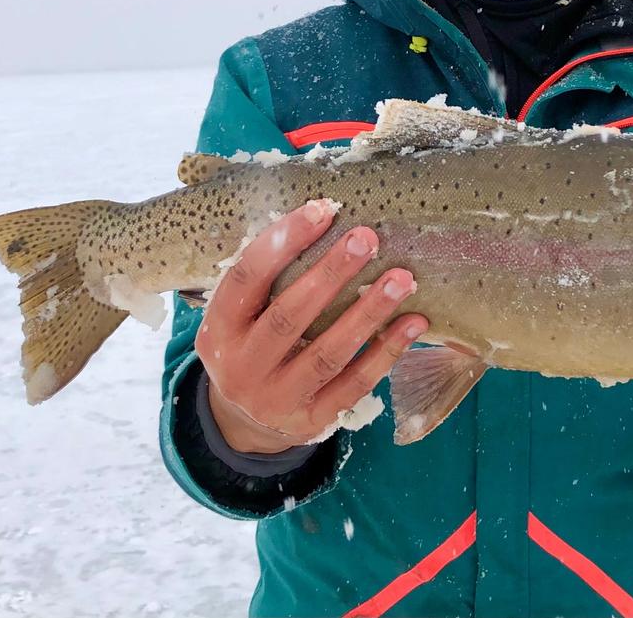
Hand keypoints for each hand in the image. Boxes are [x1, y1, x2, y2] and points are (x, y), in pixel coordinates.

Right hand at [194, 198, 427, 452]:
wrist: (244, 423)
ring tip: (402, 278)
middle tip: (367, 238)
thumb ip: (267, 276)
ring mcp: (277, 399)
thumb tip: (322, 213)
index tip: (322, 209)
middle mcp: (242, 367)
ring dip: (368, 313)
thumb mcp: (240, 315)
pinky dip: (387, 351)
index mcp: (219, 329)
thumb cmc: (252, 342)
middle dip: (330, 274)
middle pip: (289, 316)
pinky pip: (355, 384)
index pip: (245, 279)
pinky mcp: (313, 421)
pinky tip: (413, 322)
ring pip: (328, 353)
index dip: (282, 242)